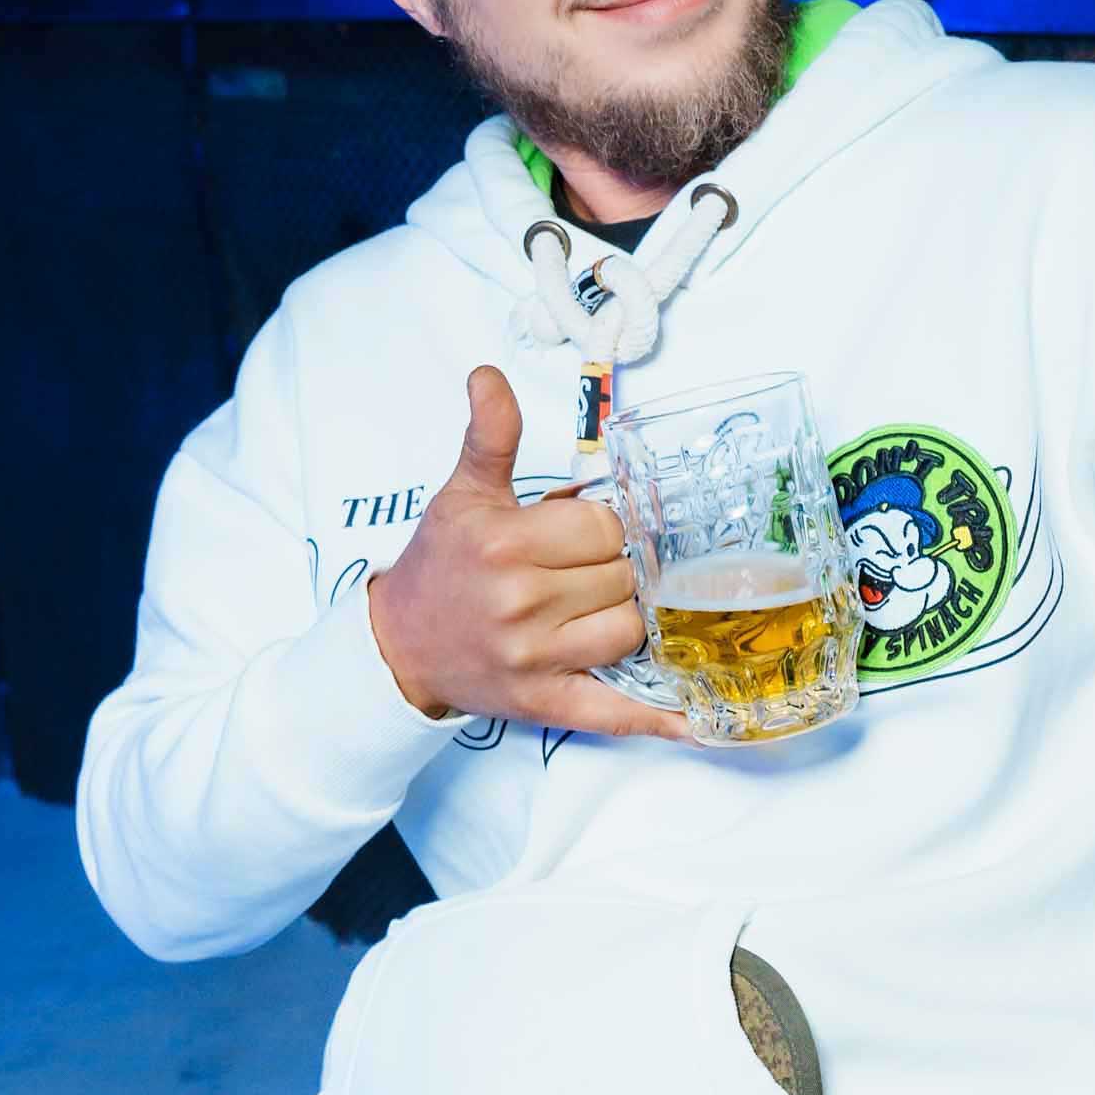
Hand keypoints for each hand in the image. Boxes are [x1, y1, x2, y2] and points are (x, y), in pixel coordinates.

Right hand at [367, 364, 699, 742]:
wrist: (399, 646)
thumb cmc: (440, 566)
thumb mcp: (462, 494)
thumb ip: (489, 436)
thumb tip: (488, 374)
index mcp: (505, 542)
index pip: (605, 527)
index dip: (605, 529)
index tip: (582, 536)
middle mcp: (520, 601)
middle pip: (622, 575)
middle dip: (614, 570)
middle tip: (585, 574)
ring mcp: (534, 657)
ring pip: (629, 628)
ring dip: (626, 618)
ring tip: (596, 609)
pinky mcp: (543, 704)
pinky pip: (614, 711)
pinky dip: (657, 718)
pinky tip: (694, 720)